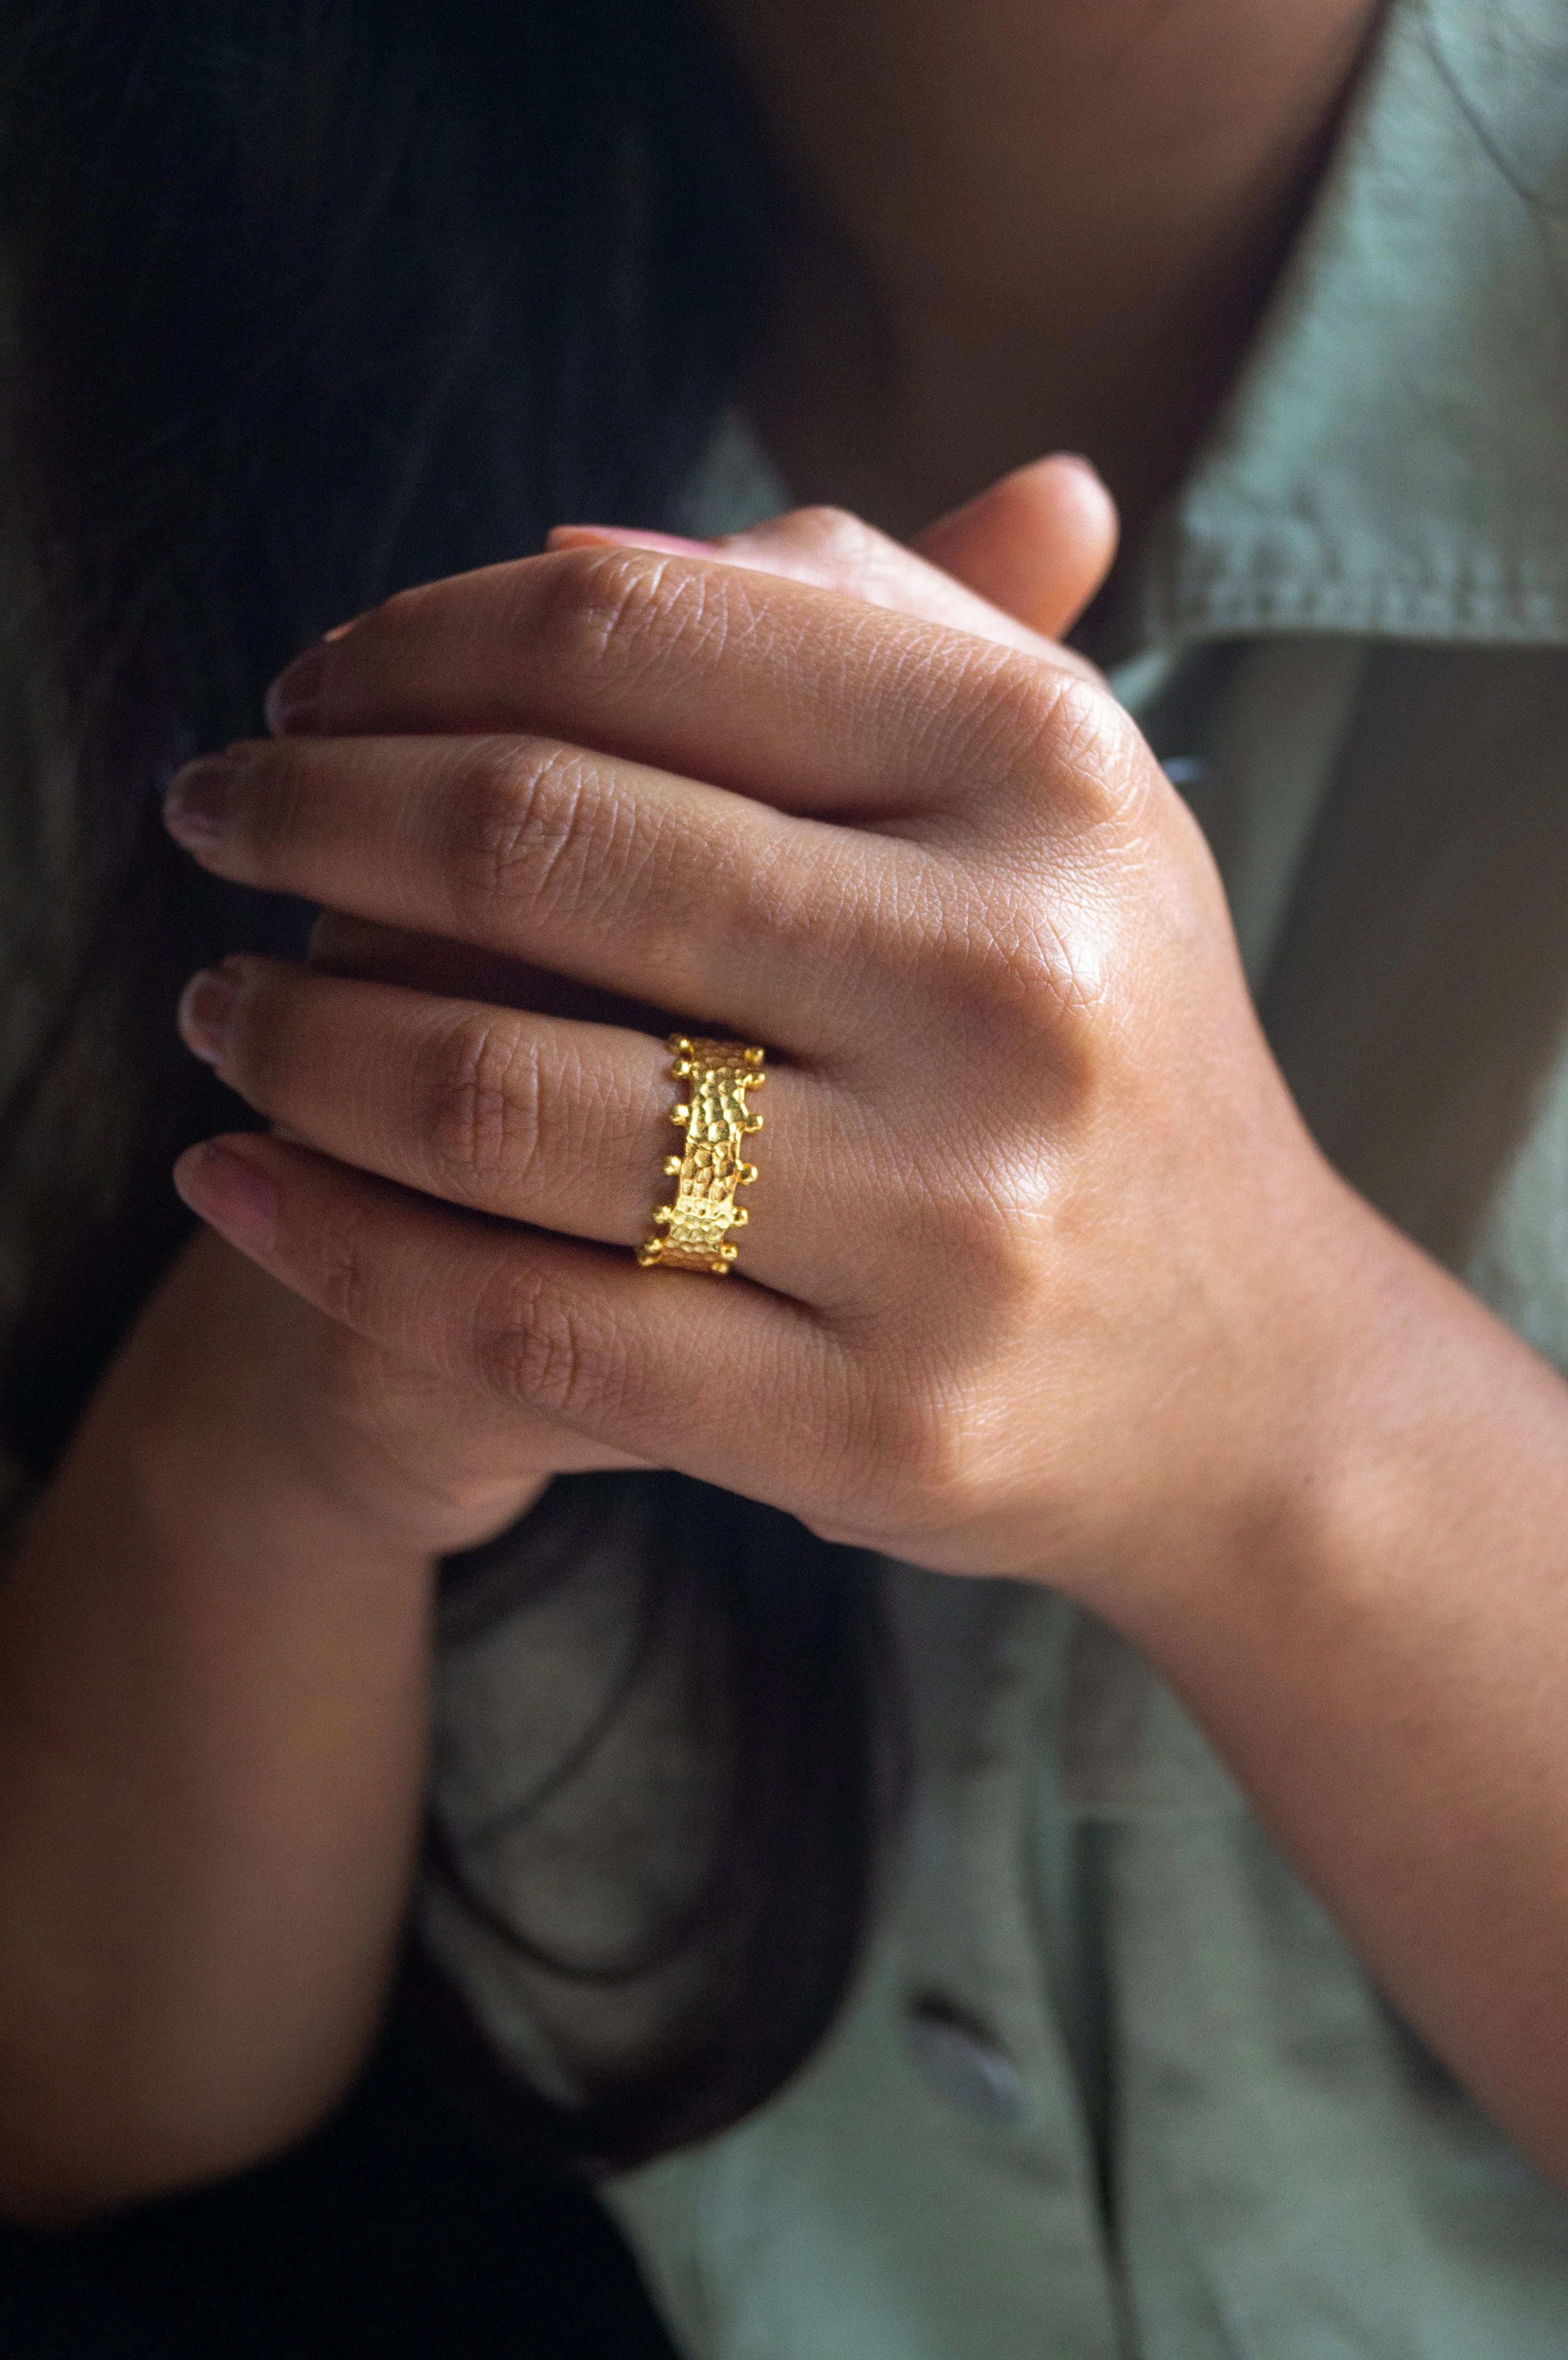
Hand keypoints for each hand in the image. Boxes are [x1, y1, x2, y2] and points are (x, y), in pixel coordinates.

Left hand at [163, 461, 1345, 1594]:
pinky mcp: (869, 1423)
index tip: (316, 685)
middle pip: (539, 841)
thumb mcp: (1041, 794)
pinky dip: (331, 1244)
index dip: (415, 639)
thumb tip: (576, 549)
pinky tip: (234, 1184)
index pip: (635, 633)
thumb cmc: (1092, 1042)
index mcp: (1046, 776)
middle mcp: (1010, 984)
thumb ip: (851, 622)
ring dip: (287, 1034)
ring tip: (217, 1007)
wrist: (1245, 1377)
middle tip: (210, 814)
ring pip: (497, 1095)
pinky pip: (521, 1323)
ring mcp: (948, 1223)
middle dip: (304, 813)